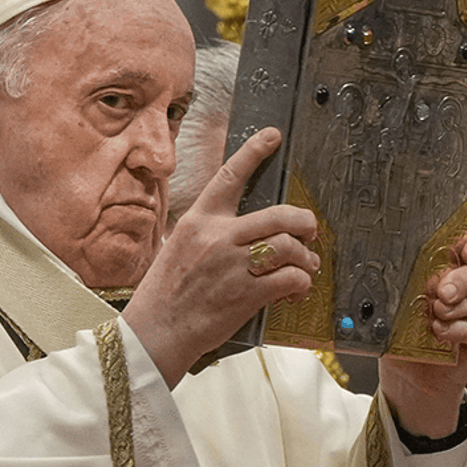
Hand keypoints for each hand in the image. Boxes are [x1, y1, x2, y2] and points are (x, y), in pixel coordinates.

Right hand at [123, 127, 319, 387]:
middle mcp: (217, 237)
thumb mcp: (180, 247)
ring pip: (289, 247)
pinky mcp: (245, 294)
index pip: (229, 176)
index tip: (272, 136)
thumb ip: (211, 233)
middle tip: (310, 229)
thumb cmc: (166, 292)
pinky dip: (301, 283)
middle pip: (279, 216)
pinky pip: (289, 278)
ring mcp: (233, 265)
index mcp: (198, 221)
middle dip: (305, 221)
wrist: (156, 331)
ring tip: (306, 265)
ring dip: (306, 257)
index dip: (254, 152)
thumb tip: (249, 229)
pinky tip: (296, 288)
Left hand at [379, 230, 466, 436]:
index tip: (465, 252)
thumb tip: (391, 267)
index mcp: (458, 265)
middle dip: (463, 278)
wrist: (409, 369)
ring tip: (437, 311)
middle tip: (441, 291)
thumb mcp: (399, 298)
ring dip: (462, 304)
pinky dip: (461, 329)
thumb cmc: (404, 326)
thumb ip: (406, 282)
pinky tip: (440, 331)